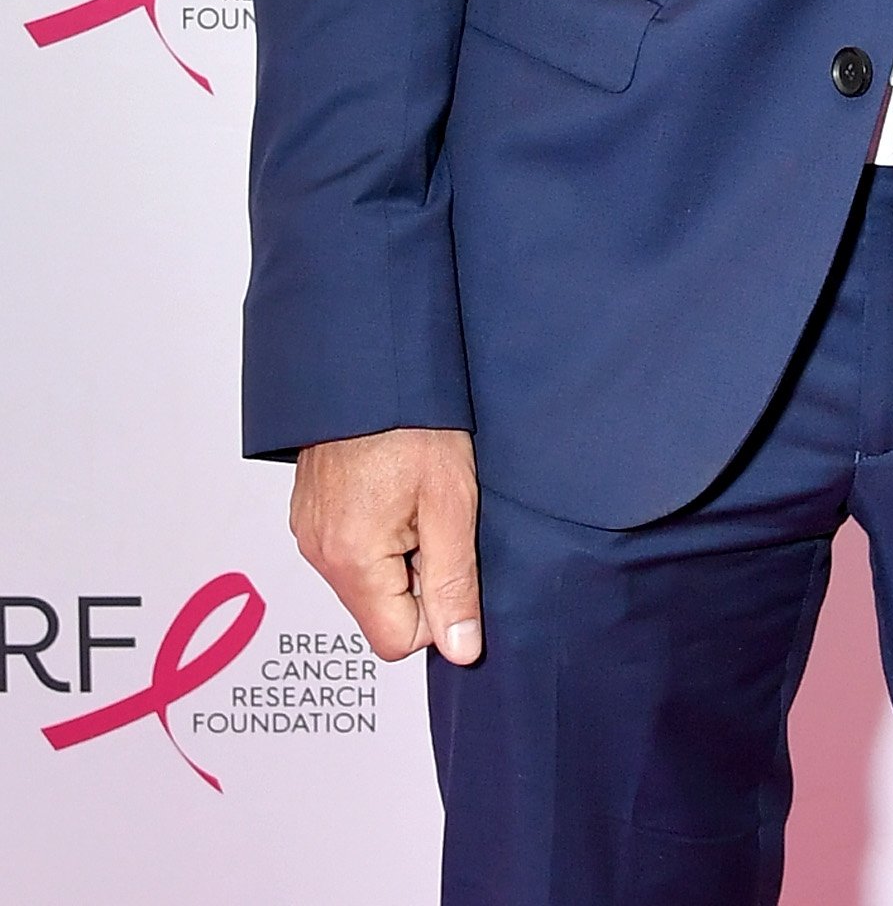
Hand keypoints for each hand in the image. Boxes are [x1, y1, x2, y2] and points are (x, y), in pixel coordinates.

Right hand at [290, 426, 481, 664]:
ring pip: (365, 581)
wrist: (372, 364)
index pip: (397, 642)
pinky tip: (392, 489)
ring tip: (413, 498)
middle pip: (379, 611)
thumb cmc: (414, 422)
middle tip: (434, 519)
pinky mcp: (308, 513)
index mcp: (352, 559)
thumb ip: (454, 583)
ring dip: (397, 555)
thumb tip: (461, 650)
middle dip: (415, 578)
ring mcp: (309, 532)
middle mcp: (320, 553)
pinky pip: (348, 551)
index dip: (436, 611)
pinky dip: (376, 534)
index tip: (449, 561)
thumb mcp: (452, 502)